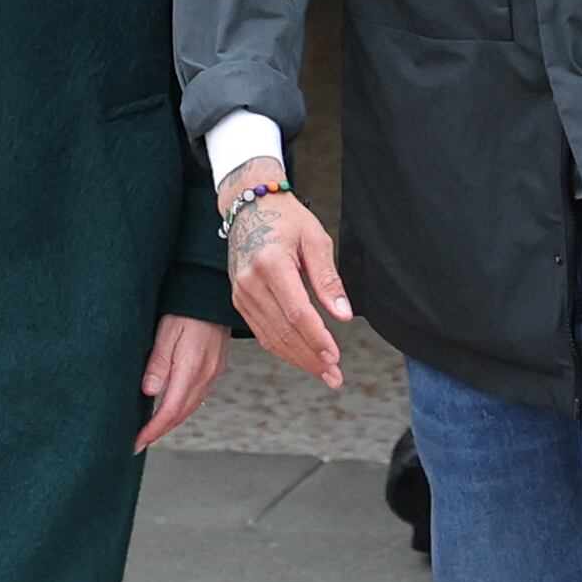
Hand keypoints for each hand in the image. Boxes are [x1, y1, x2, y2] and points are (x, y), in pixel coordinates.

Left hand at [134, 314, 229, 451]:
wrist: (213, 291)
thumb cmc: (186, 308)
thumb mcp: (165, 331)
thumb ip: (158, 362)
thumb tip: (149, 392)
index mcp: (191, 367)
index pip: (170, 411)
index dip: (152, 431)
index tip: (136, 443)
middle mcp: (206, 374)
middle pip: (181, 414)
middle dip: (160, 431)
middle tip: (139, 442)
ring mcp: (214, 371)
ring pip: (191, 407)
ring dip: (172, 421)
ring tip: (152, 429)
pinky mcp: (216, 366)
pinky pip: (198, 395)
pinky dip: (183, 407)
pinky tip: (171, 406)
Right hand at [219, 157, 350, 389]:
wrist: (250, 206)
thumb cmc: (286, 218)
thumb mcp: (315, 239)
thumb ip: (328, 278)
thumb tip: (342, 314)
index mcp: (271, 264)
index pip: (296, 312)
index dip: (316, 338)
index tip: (335, 356)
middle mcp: (251, 282)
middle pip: (283, 331)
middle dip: (311, 357)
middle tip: (334, 374)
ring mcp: (241, 294)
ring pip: (271, 337)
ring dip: (298, 359)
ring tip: (324, 372)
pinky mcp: (239, 300)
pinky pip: (262, 332)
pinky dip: (283, 349)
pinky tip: (303, 356)